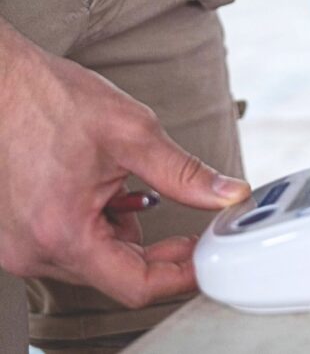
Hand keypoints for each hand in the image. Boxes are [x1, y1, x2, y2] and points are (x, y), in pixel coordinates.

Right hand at [0, 26, 249, 307]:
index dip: (180, 275)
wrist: (0, 82)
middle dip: (158, 253)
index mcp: (62, 233)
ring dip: (126, 236)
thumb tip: (228, 194)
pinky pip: (70, 245)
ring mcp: (18, 244)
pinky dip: (98, 225)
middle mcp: (33, 250)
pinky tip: (107, 193)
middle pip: (116, 275)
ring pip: (95, 261)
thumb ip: (185, 174)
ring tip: (135, 194)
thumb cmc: (50, 100)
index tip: (205, 259)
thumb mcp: (133, 135)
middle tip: (191, 229)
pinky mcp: (15, 232)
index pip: (136, 286)